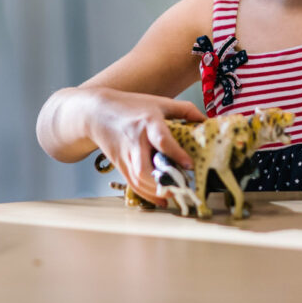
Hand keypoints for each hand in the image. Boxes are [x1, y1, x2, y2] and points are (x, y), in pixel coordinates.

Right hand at [88, 89, 203, 204]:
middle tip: (182, 186)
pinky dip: (148, 195)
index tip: (189, 165)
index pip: (161, 140)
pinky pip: (133, 184)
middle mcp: (135, 141)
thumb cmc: (130, 105)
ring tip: (175, 193)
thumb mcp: (159, 102)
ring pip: (138, 180)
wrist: (95, 113)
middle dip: (163, 181)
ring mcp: (126, 156)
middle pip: (144, 168)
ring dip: (156, 191)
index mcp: (147, 122)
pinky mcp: (120, 165)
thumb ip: (184, 109)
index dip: (176, 153)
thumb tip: (206, 120)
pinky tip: (162, 199)